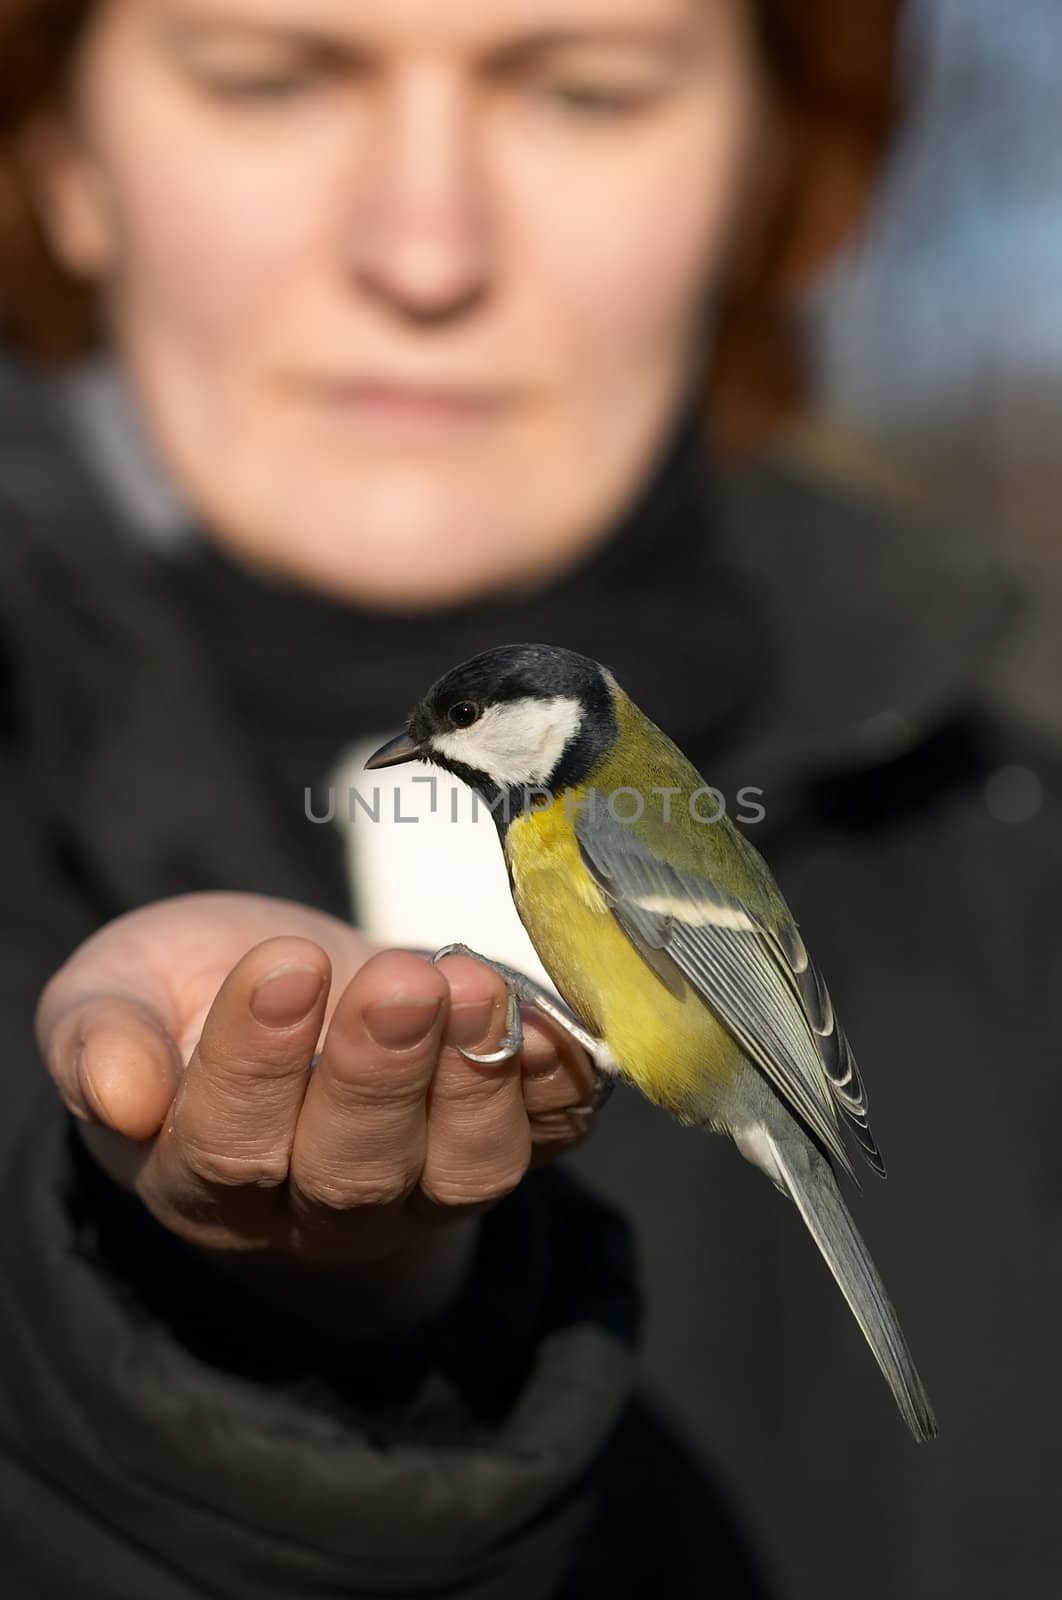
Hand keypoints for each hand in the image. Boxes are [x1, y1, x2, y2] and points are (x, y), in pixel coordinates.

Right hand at [35, 893, 597, 1329]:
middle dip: (382, 1074)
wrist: (288, 992)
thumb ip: (98, 1036)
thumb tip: (119, 1095)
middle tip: (403, 981)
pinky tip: (546, 1026)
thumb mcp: (116, 992)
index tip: (286, 962)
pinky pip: (545, 1141)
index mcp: (202, 1174)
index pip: (231, 1143)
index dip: (259, 1061)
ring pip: (460, 1173)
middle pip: (354, 1173)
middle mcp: (316, 1205)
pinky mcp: (495, 1144)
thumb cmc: (185, 993)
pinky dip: (555, 1092)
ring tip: (474, 985)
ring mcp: (420, 1186)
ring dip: (474, 1081)